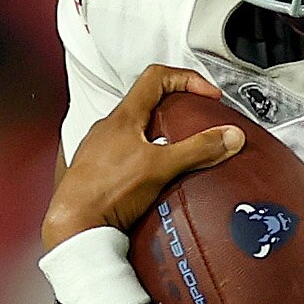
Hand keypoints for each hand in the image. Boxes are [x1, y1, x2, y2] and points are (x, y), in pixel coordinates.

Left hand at [40, 66, 242, 251]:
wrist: (75, 226)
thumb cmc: (104, 192)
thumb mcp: (161, 167)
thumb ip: (198, 150)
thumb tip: (228, 136)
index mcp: (122, 117)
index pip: (156, 78)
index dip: (187, 79)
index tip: (207, 94)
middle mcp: (107, 129)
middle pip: (146, 104)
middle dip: (176, 109)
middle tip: (195, 120)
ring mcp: (100, 151)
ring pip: (135, 132)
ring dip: (159, 137)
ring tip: (178, 153)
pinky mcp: (98, 173)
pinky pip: (126, 156)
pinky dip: (145, 160)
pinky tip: (155, 179)